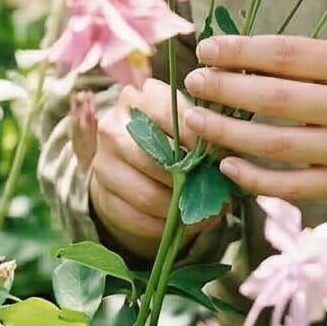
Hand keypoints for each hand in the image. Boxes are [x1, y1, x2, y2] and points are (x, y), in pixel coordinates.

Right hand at [86, 76, 223, 257]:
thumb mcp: (180, 125)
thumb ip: (201, 133)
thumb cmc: (165, 138)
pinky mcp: (101, 194)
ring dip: (179, 209)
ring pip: (146, 194)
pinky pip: (136, 218)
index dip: (196, 137)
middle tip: (214, 193)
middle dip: (189, 180)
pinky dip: (164, 226)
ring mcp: (103, 161)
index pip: (167, 113)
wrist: (127, 163)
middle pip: (154, 158)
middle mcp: (113, 126)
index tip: (217, 156)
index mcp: (136, 98)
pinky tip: (182, 224)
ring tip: (203, 213)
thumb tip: (225, 158)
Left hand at [178, 35, 326, 203]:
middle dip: (226, 89)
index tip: (207, 48)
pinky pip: (288, 185)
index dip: (241, 51)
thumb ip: (299, 60)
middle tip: (194, 82)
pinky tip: (225, 163)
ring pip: (275, 144)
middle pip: (276, 98)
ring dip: (227, 131)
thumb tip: (229, 58)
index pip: (287, 53)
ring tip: (195, 119)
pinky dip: (252, 177)